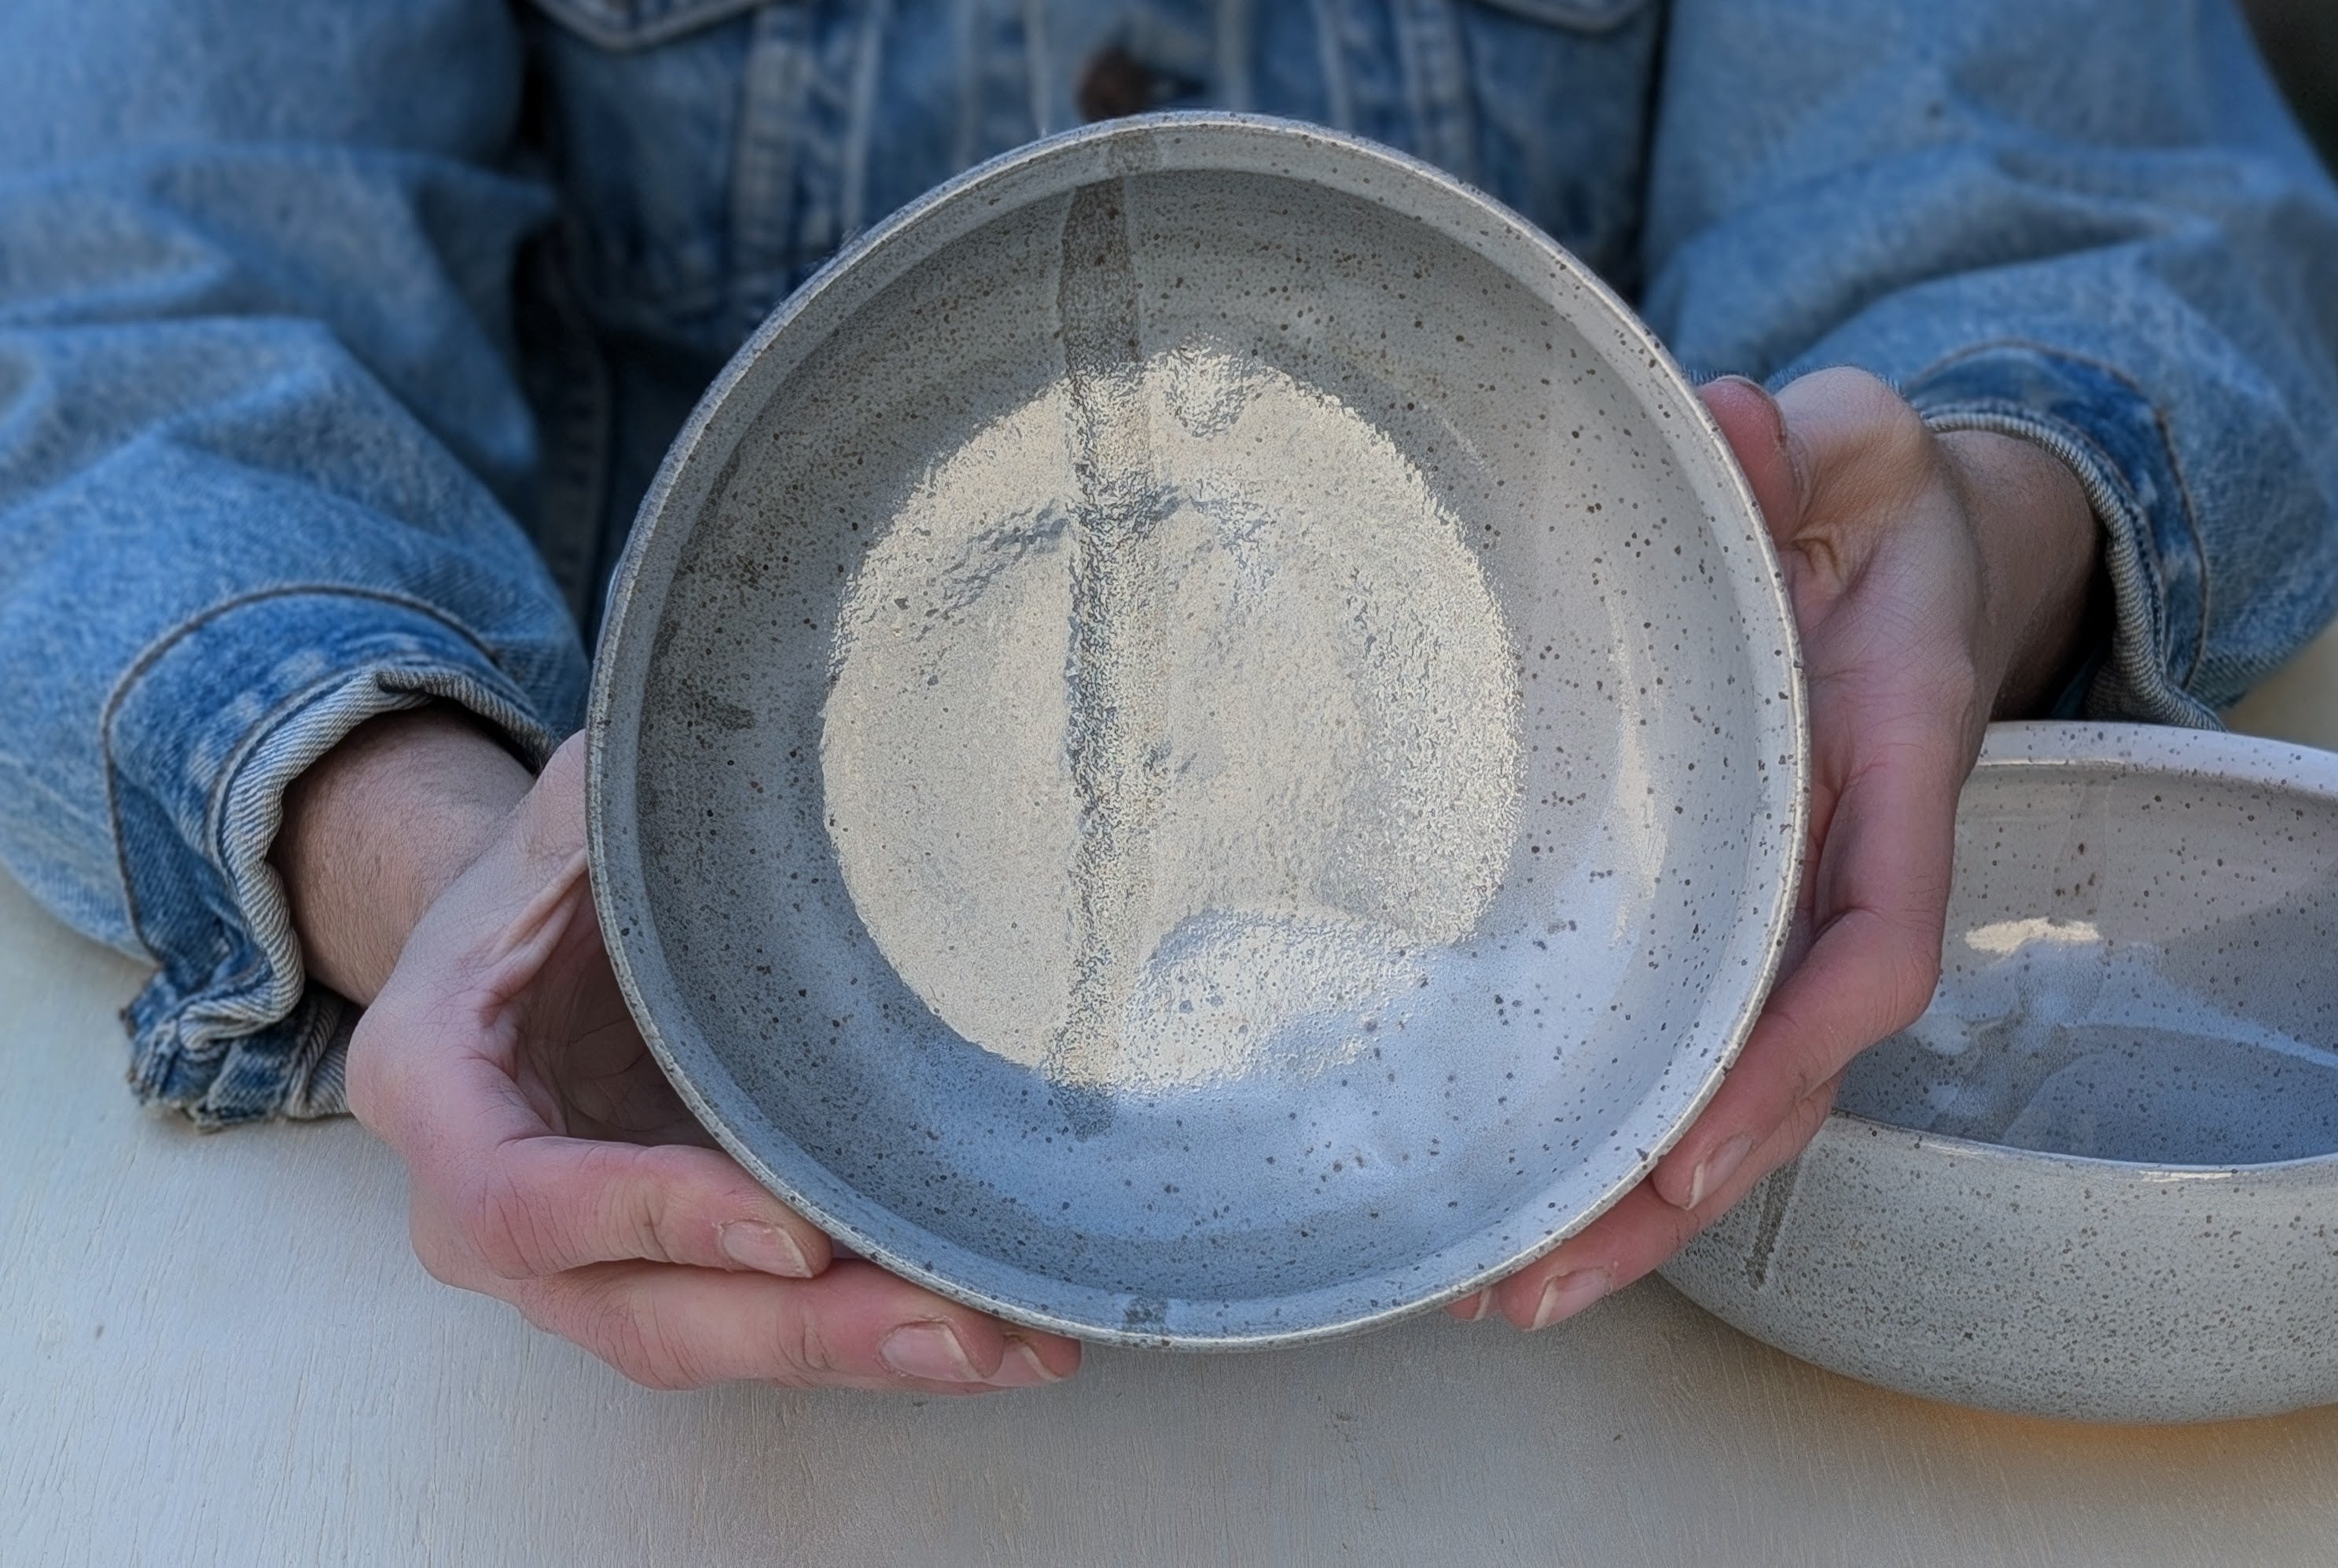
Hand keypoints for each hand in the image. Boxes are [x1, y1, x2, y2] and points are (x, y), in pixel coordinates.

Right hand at [280, 710, 1081, 1391]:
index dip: (648, 1218)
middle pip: (635, 1311)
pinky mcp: (670, 1266)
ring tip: (1011, 1347)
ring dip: (862, 1353)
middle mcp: (487, 1205)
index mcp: (434, 1085)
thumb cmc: (555, 856)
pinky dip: (872, 1331)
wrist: (531, 924)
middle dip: (804, 1330)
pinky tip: (993, 1331)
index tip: (791, 1229)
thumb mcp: (577, 806)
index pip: (519, 1197)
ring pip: (711, 1339)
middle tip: (957, 1330)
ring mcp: (579, 1257)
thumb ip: (624, 801)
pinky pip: (761, 1323)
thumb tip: (740, 738)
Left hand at [1451, 367, 2100, 1329]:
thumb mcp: (1839, 444)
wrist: (1887, 526)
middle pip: (1786, 1069)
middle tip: (1540, 1282)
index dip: (1790, 1052)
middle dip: (1672, 1190)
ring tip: (1510, 1287)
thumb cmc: (1855, 492)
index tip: (1694, 1144)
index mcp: (1890, 759)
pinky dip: (1622, 1126)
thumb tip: (1728, 418)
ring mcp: (1790, 898)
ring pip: (1734, 1085)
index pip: (1867, 941)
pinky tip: (1528, 1189)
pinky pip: (1690, 1037)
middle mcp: (1846, 860)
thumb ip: (1793, 447)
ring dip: (1632, 1202)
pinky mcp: (1729, 907)